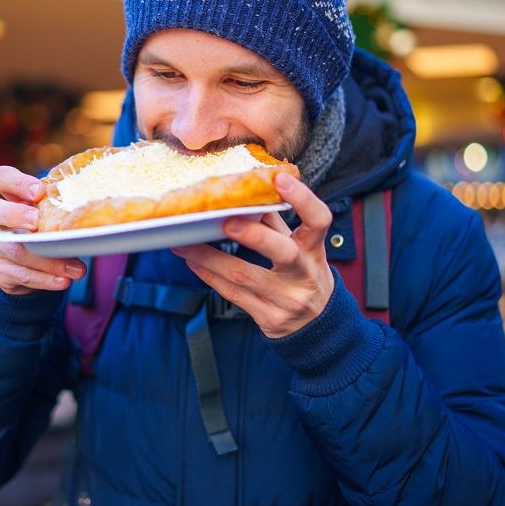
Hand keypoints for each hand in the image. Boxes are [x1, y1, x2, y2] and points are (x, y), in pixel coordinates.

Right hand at [0, 166, 85, 295]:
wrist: (39, 273)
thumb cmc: (52, 235)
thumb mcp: (59, 219)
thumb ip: (69, 210)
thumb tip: (106, 208)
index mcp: (15, 198)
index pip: (1, 177)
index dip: (15, 182)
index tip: (39, 192)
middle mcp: (1, 220)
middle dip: (14, 214)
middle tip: (37, 222)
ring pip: (11, 248)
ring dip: (45, 259)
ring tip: (76, 268)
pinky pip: (16, 274)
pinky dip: (43, 279)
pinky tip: (63, 281)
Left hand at [172, 173, 334, 337]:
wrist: (317, 326)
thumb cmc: (304, 276)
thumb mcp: (300, 249)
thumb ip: (277, 223)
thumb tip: (250, 192)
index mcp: (313, 250)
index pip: (318, 220)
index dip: (303, 199)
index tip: (280, 179)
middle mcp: (304, 274)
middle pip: (283, 252)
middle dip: (253, 236)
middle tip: (225, 222)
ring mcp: (286, 299)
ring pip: (244, 276)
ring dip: (210, 257)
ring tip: (185, 244)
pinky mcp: (269, 318)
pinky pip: (233, 294)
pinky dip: (210, 276)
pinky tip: (194, 262)